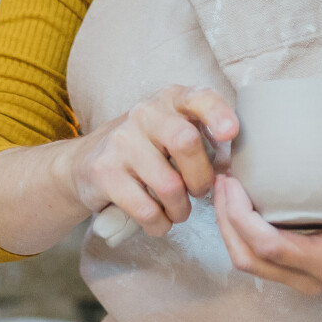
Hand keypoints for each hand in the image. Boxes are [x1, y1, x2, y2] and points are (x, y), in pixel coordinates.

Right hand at [65, 87, 235, 237]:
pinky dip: (159, 224)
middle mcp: (145, 113)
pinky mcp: (104, 171)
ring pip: (169, 185)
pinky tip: (158, 220)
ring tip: (178, 210)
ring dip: (181, 209)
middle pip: (186, 142)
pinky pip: (145, 209)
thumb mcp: (173, 130)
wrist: (85, 162)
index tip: (230, 133)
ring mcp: (121, 140)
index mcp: (171, 100)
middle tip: (199, 191)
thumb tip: (236, 168)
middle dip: (201, 178)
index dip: (218, 114)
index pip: (199, 98)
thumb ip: (204, 139)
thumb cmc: (147, 149)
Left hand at [214, 174, 321, 292]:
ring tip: (226, 185)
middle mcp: (310, 277)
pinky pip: (259, 255)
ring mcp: (303, 276)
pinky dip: (242, 229)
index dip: (241, 218)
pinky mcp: (299, 267)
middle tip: (222, 177)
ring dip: (229, 225)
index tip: (234, 182)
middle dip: (225, 220)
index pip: (270, 248)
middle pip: (248, 258)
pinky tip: (243, 198)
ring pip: (249, 260)